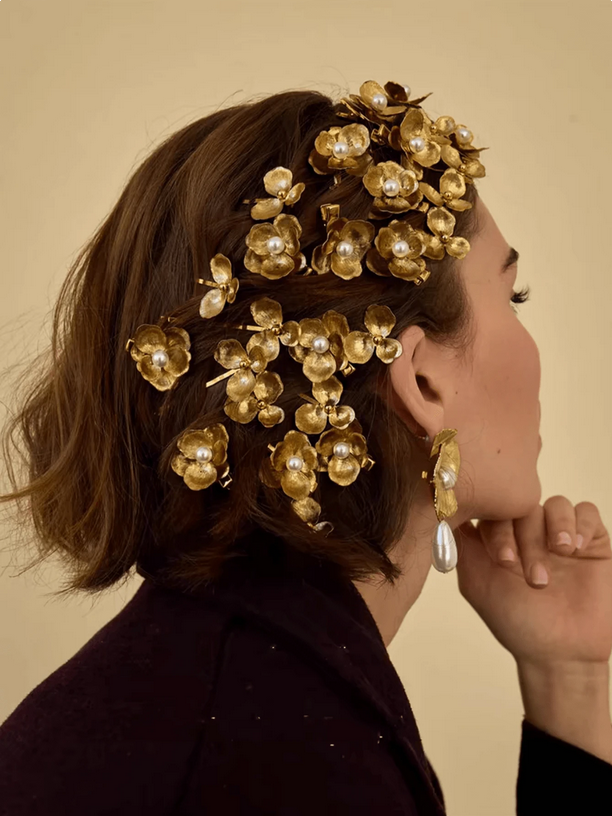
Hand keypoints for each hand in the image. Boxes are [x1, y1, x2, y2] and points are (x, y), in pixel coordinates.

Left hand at [454, 497, 611, 667]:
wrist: (560, 652)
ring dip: (555, 529)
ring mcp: (558, 533)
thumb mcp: (477, 582)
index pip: (493, 510)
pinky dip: (579, 525)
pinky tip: (574, 550)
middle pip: (524, 505)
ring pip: (554, 505)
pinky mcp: (590, 540)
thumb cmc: (516, 621)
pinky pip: (586, 512)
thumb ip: (462, 545)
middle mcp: (527, 530)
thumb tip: (445, 508)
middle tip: (534, 574)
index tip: (504, 562)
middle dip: (527, 537)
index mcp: (498, 536)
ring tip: (561, 554)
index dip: (497, 529)